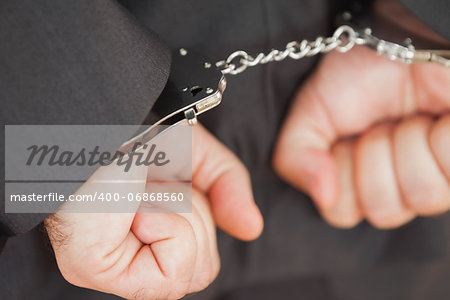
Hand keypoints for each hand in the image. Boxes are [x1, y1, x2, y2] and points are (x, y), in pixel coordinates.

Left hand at [45, 124, 262, 298]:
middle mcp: (134, 254)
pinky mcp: (95, 268)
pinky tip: (136, 207)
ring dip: (181, 218)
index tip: (175, 185)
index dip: (203, 218)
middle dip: (196, 216)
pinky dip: (168, 228)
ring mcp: (114, 266)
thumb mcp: (198, 155)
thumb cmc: (137, 130)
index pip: (203, 259)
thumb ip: (229, 187)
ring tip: (142, 193)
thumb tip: (251, 227)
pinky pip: (170, 275)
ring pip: (195, 273)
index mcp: (154, 233)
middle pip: (205, 269)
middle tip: (157, 187)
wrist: (101, 115)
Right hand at [273, 45, 449, 228]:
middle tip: (379, 125)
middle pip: (385, 211)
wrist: (393, 40)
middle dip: (376, 156)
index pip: (343, 213)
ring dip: (408, 145)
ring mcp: (435, 179)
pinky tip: (436, 120)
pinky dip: (441, 137)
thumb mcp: (308, 116)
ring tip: (409, 120)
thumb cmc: (352, 78)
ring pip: (422, 197)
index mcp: (356, 183)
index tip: (347, 138)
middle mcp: (395, 188)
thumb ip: (296, 159)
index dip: (342, 174)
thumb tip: (322, 196)